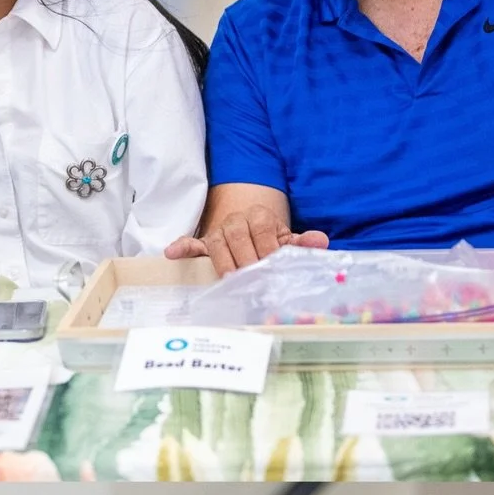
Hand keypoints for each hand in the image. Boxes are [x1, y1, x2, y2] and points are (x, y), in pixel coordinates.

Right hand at [165, 206, 328, 275]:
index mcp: (260, 216)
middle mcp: (237, 220)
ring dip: (223, 260)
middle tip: (253, 278)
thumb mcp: (287, 241)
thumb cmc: (270, 242)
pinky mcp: (204, 244)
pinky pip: (191, 243)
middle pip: (238, 234)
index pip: (263, 229)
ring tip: (230, 278)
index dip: (268, 249)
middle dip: (246, 257)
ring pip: (216, 242)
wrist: (250, 230)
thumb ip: (302, 243)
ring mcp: (219, 232)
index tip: (272, 268)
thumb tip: (320, 241)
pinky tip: (172, 253)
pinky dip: (182, 247)